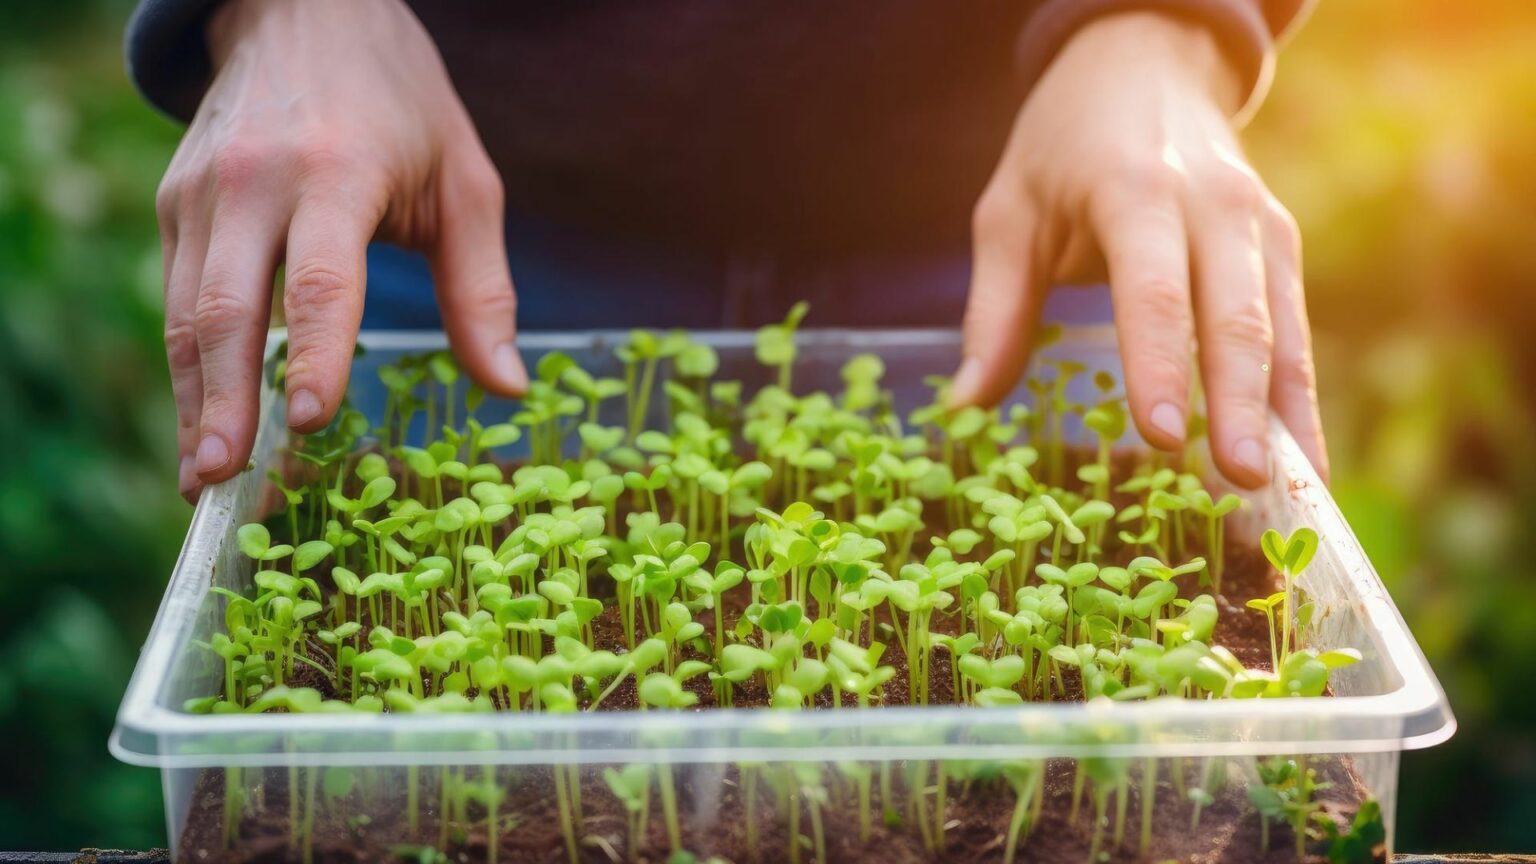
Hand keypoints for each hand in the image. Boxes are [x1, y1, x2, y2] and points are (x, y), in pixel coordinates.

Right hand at [157, 0, 526, 502]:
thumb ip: (482, 287)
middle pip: (232, 305)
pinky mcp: (176, 201)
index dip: (319, 352)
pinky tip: (201, 417)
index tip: (312, 419)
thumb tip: (510, 388)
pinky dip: (186, 362)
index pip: (322, 276)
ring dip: (193, 396)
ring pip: (189, 309)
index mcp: (339, 171)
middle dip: (225, 399)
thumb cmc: (401, 103)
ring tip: (201, 473)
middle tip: (224, 477)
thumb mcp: (465, 180)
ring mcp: (205, 190)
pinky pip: (177, 293)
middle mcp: (257, 181)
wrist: (304, 12)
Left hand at [949, 12, 1326, 487]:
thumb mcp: (1008, 211)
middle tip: (1238, 483)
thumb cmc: (1064, 146)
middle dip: (1239, 405)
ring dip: (1286, 415)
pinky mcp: (1280, 242)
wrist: (1147, 63)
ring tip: (1288, 498)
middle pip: (1234, 314)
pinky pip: (1295, 328)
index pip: (1153, 286)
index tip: (1162, 435)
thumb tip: (964, 407)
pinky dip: (1299, 398)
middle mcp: (1211, 204)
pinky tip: (1299, 464)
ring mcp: (1257, 223)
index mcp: (1135, 189)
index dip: (1160, 362)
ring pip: (1281, 327)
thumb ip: (992, 309)